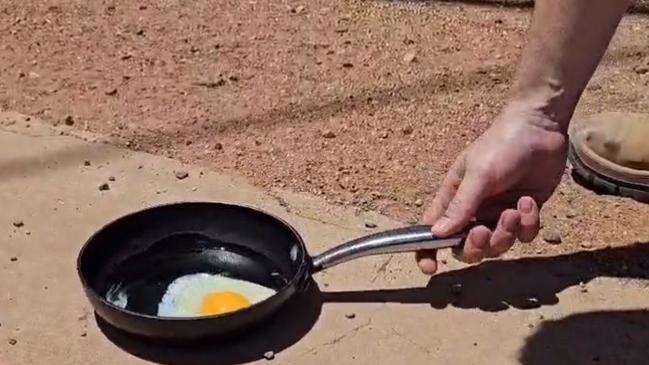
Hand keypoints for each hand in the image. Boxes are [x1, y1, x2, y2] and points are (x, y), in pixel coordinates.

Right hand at [417, 104, 568, 273]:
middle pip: (466, 248)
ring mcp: (499, 213)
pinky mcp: (525, 213)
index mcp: (453, 199)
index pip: (432, 232)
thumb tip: (437, 235)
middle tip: (486, 230)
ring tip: (514, 210)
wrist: (540, 128)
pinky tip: (529, 202)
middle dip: (477, 245)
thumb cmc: (501, 145)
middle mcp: (474, 210)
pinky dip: (527, 224)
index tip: (431, 268)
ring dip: (506, 234)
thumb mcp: (478, 175)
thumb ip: (460, 206)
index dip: (427, 252)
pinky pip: (523, 236)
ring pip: (497, 246)